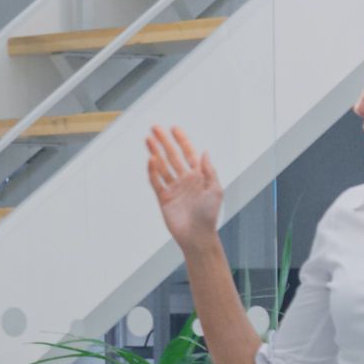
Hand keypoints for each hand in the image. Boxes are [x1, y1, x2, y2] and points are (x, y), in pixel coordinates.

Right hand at [143, 126, 225, 252]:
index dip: (182, 140)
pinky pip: (156, 181)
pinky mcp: (164, 198)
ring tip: (148, 138)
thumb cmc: (209, 215)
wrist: (197, 236)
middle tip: (155, 128)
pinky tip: (151, 159)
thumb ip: (209, 171)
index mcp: (199, 176)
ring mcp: (174, 188)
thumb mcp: (215, 190)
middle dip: (164, 142)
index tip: (174, 128)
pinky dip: (153, 170)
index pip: (188, 153)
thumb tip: (204, 152)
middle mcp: (185, 180)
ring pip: (162, 166)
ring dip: (155, 152)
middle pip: (173, 156)